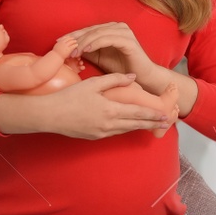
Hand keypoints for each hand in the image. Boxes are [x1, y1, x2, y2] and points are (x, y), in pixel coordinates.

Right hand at [21, 72, 170, 138]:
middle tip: (165, 123)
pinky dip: (125, 129)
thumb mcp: (93, 84)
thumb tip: (132, 77)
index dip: (152, 115)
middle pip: (135, 124)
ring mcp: (101, 133)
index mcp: (110, 110)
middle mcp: (108, 124)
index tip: (165, 115)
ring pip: (126, 130)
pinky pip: (115, 132)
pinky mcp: (94, 137)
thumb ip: (114, 80)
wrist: (50, 115)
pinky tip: (129, 125)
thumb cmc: (70, 97)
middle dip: (151, 123)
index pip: (137, 113)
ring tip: (151, 124)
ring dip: (139, 126)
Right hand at [52, 34, 79, 58]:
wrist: (56, 57)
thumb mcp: (56, 46)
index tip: (69, 37)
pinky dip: (75, 45)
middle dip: (71, 38)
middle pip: (68, 39)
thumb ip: (58, 43)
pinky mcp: (68, 49)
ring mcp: (66, 46)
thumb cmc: (56, 53)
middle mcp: (63, 43)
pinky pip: (73, 46)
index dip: (67, 37)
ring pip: (71, 42)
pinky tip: (76, 45)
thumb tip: (58, 41)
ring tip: (75, 41)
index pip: (64, 38)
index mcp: (60, 42)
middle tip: (73, 38)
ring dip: (73, 41)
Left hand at [65, 22, 157, 78]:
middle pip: (91, 29)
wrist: (143, 78)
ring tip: (73, 52)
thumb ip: (87, 51)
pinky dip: (95, 44)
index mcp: (110, 29)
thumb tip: (69, 48)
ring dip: (83, 42)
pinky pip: (107, 39)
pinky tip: (85, 50)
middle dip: (75, 38)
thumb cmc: (122, 69)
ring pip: (97, 33)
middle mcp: (117, 26)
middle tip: (62, 46)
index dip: (73, 35)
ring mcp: (124, 32)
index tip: (58, 42)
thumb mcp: (100, 58)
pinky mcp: (128, 40)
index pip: (88, 30)